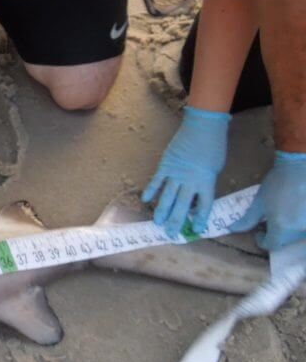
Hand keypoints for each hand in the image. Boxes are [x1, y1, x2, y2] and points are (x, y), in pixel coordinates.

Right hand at [143, 106, 230, 235]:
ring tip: (157, 223)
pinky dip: (150, 190)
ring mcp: (176, 174)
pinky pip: (156, 181)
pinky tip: (145, 199)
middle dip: (176, 221)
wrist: (203, 128)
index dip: (200, 219)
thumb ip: (205, 181)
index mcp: (206, 183)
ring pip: (167, 197)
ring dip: (161, 211)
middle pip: (181, 206)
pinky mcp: (166, 165)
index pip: (203, 206)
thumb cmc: (214, 146)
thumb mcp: (215, 167)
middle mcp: (190, 182)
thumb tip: (196, 193)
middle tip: (171, 234)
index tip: (196, 230)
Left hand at [231, 151, 305, 249]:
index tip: (258, 232)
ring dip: (287, 230)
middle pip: (285, 242)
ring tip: (281, 215)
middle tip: (268, 222)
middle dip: (274, 235)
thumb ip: (247, 219)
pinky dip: (297, 223)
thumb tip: (232, 229)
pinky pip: (304, 227)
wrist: (299, 168)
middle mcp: (298, 229)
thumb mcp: (259, 202)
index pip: (272, 245)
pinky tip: (293, 211)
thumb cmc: (277, 184)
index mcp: (281, 227)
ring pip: (296, 235)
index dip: (262, 241)